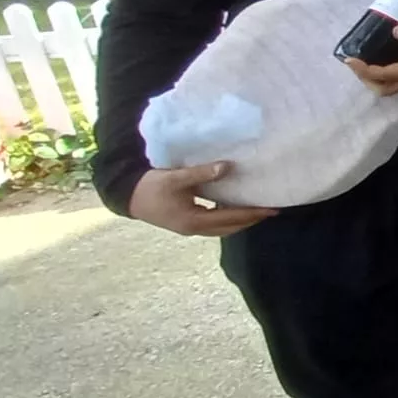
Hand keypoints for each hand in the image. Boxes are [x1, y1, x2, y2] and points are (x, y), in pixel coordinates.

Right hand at [129, 162, 276, 236]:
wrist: (126, 197)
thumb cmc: (150, 187)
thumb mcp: (176, 178)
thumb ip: (202, 173)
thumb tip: (228, 167)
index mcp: (194, 221)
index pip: (231, 218)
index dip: (252, 214)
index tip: (271, 209)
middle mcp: (194, 230)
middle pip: (229, 228)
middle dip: (250, 220)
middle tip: (270, 211)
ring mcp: (189, 229)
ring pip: (222, 229)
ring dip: (239, 221)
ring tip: (256, 210)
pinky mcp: (185, 225)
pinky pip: (213, 225)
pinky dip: (226, 218)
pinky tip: (231, 207)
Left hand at [344, 15, 397, 95]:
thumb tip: (395, 32)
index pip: (386, 75)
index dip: (366, 70)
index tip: (351, 59)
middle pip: (384, 89)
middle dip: (366, 79)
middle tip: (353, 63)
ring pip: (387, 87)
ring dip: (370, 79)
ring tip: (358, 64)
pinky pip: (391, 79)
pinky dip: (377, 75)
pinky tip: (370, 61)